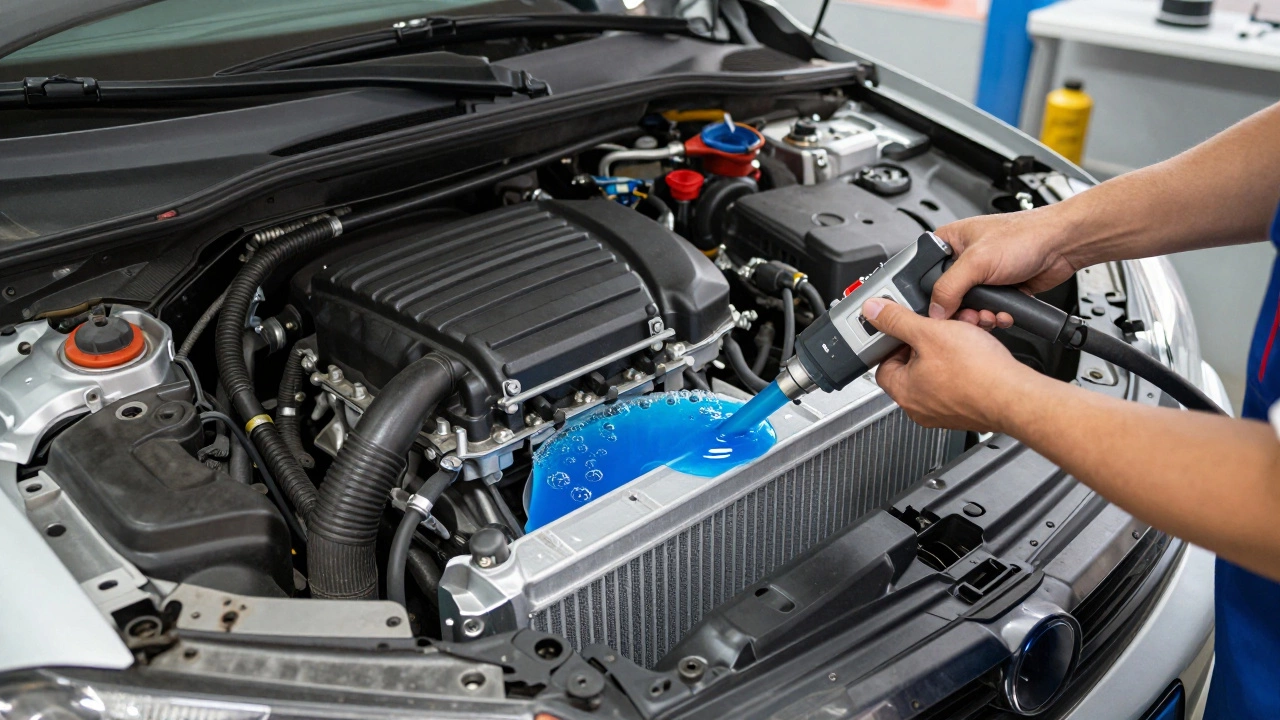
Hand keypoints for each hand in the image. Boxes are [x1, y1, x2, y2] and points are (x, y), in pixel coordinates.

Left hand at [862, 297, 1042, 431]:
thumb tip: (873, 311)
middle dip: (924, 344)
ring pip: (936, 374)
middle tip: (937, 330)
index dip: (894, 341)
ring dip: (945, 353)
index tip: (905, 328)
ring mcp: (943, 413)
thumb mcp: (930, 332)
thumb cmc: (978, 372)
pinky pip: (956, 385)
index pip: (883, 363)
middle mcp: (920, 408)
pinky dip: (962, 368)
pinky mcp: (965, 412)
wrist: (1016, 395)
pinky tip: (974, 356)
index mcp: (904, 391)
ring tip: (959, 340)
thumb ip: (897, 320)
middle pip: (910, 367)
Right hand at [931, 206, 1082, 327]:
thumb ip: (949, 287)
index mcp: (949, 242)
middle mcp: (963, 260)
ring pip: (967, 308)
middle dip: (960, 312)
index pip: (924, 274)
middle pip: (946, 297)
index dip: (929, 295)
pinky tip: (1003, 313)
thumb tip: (935, 310)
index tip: (939, 308)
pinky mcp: (998, 290)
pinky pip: (987, 311)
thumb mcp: (977, 261)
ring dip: (979, 317)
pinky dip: (995, 317)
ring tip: (990, 314)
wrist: (1062, 246)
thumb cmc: (1025, 236)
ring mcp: (981, 276)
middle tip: (970, 314)